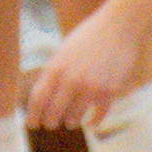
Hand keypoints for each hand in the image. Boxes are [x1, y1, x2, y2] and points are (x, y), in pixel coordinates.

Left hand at [25, 3, 143, 137]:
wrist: (119, 27)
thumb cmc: (88, 37)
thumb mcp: (63, 51)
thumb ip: (52, 73)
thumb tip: (42, 97)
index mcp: (56, 68)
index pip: (38, 100)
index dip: (33, 116)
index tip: (31, 125)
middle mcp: (71, 80)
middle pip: (53, 113)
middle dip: (50, 122)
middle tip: (50, 124)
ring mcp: (91, 88)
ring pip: (74, 118)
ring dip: (71, 122)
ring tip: (70, 122)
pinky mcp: (109, 92)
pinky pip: (98, 116)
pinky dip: (93, 121)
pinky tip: (90, 123)